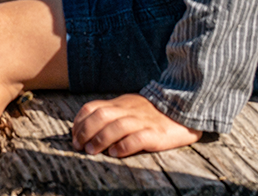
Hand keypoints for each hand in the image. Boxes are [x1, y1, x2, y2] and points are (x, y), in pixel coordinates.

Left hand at [72, 94, 201, 157]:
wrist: (183, 110)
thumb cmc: (151, 113)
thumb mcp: (128, 107)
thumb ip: (111, 113)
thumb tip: (87, 127)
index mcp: (120, 104)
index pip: (92, 107)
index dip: (79, 121)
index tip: (74, 136)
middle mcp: (129, 110)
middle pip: (101, 115)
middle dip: (86, 131)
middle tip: (79, 146)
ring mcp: (143, 121)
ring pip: (117, 126)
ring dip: (101, 139)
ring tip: (92, 151)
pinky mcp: (156, 133)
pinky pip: (138, 138)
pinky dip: (124, 146)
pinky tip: (116, 153)